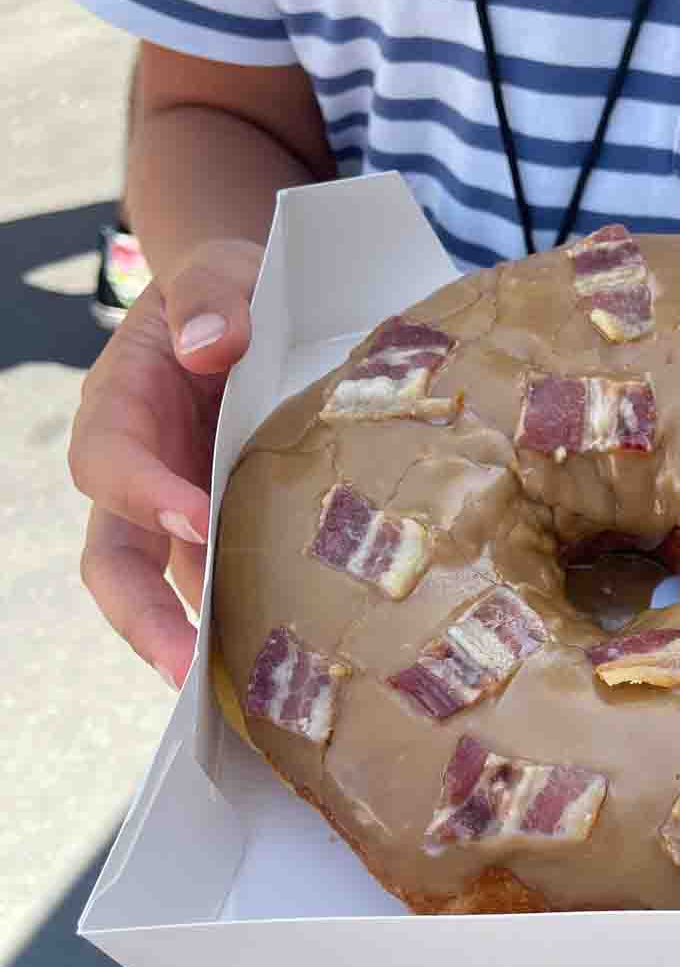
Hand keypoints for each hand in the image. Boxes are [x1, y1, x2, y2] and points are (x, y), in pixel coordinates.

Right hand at [69, 239, 264, 687]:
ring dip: (192, 644)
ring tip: (238, 701)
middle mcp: (137, 472)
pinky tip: (283, 671)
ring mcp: (174, 513)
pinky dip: (239, 629)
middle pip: (113, 559)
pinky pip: (217, 590)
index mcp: (122, 405)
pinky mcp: (218, 537)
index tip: (194, 519)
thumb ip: (212, 291)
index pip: (110, 458)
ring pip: (163, 592)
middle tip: (184, 668)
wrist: (245, 311)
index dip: (143, 492)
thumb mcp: (219, 265)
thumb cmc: (229, 289)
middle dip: (141, 616)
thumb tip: (206, 343)